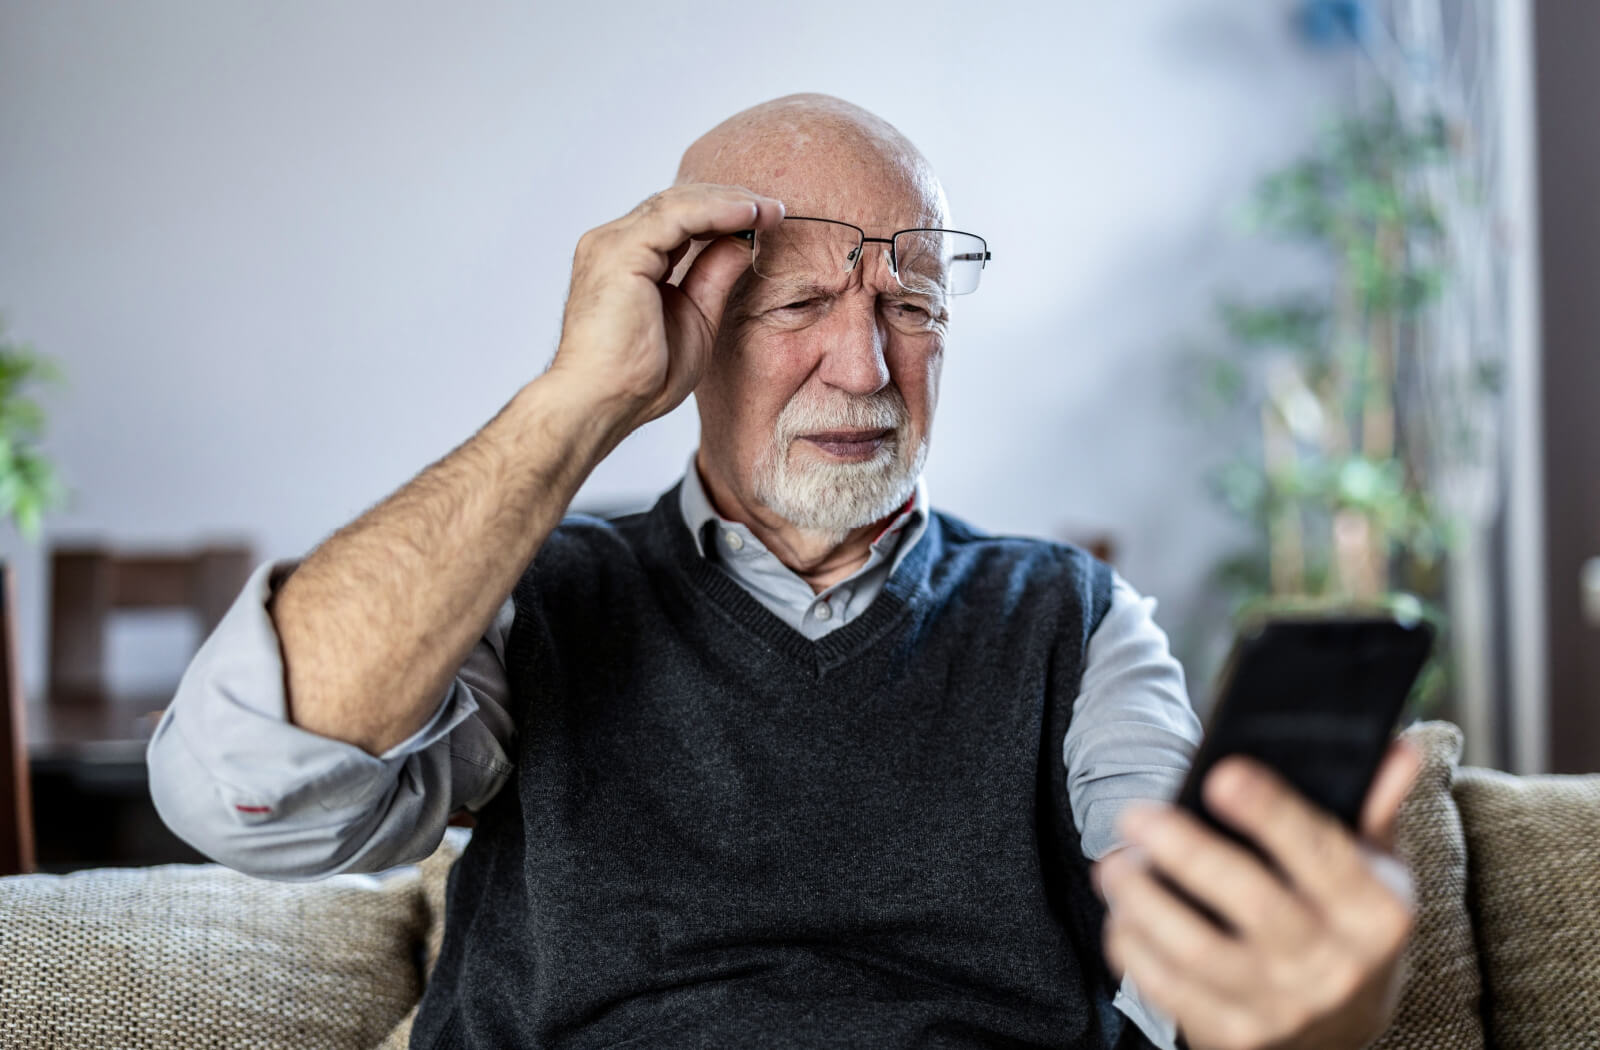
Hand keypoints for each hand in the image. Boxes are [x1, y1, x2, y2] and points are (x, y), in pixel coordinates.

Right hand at [549, 183, 783, 432]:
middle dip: (730, 200)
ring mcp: (612, 244)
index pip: (676, 219)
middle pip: (677, 203)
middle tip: (774, 208)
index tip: (766, 219)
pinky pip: (676, 216)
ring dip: (729, 201)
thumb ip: (715, 275)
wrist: (607, 404)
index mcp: (625, 260)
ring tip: (769, 209)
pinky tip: (747, 214)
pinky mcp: (620, 252)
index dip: (722, 214)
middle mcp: (612, 244)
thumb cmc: (641, 379)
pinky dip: (715, 211)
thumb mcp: (697, 316)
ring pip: (677, 202)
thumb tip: (744, 240)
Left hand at [1094, 740, 1421, 1049]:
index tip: (1223, 774)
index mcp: (1373, 914)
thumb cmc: (1346, 923)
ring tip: (1116, 865)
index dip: (1272, 812)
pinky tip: (1121, 915)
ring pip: (1199, 952)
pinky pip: (1171, 991)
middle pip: (1253, 902)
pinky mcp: (1236, 1036)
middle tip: (1135, 815)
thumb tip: (1397, 748)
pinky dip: (1135, 948)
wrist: (1340, 1026)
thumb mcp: (1374, 869)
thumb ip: (1372, 807)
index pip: (1323, 853)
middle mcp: (1333, 965)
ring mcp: (1283, 1007)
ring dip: (1145, 901)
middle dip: (1186, 852)